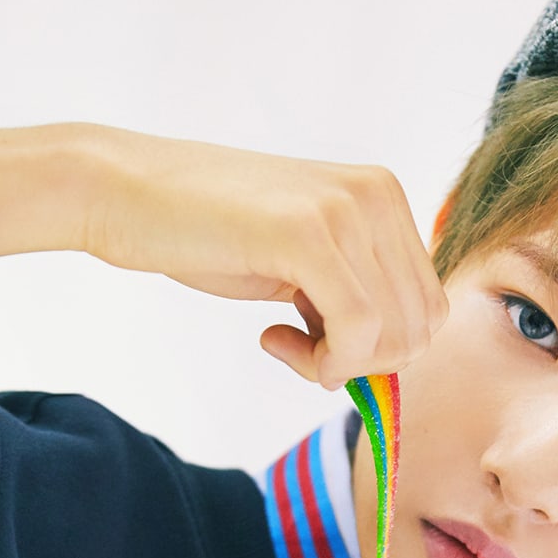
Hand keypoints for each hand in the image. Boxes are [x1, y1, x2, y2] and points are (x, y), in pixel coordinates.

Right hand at [0, 123, 447, 389]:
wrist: (126, 193)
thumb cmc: (208, 234)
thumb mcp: (304, 262)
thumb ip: (356, 293)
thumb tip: (397, 358)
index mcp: (385, 196)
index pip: (431, 307)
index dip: (381, 350)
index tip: (321, 342)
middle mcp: (379, 194)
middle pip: (421, 328)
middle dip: (364, 363)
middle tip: (300, 350)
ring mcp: (348, 209)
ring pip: (394, 337)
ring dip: (338, 364)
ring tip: (284, 341)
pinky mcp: (311, 234)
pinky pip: (356, 333)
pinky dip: (321, 361)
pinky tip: (271, 338)